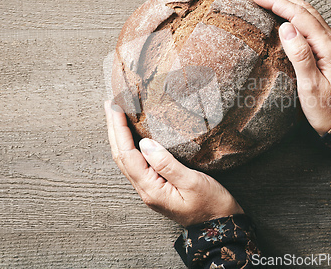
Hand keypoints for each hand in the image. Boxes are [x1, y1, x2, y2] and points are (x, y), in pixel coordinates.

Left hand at [104, 101, 243, 226]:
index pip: (128, 154)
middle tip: (110, 104)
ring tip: (116, 115)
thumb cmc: (211, 204)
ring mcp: (150, 189)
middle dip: (114, 129)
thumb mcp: (192, 181)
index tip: (116, 107)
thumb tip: (145, 143)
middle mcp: (145, 189)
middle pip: (121, 156)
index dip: (120, 129)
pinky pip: (136, 163)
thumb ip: (166, 163)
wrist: (220, 226)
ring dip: (119, 136)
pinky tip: (132, 136)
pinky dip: (130, 145)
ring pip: (127, 159)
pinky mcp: (157, 186)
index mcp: (151, 189)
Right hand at [251, 0, 330, 135]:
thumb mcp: (310, 87)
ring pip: (308, 14)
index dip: (278, 3)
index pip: (300, 17)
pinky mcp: (327, 50)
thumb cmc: (328, 110)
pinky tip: (284, 13)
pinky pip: (309, 24)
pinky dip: (293, 14)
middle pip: (305, 10)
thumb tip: (286, 28)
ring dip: (287, 2)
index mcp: (329, 47)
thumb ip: (300, 56)